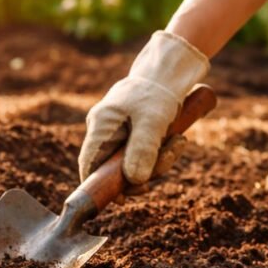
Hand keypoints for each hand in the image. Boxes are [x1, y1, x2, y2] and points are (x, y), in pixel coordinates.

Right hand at [79, 30, 208, 184]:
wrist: (170, 70)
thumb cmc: (159, 92)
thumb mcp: (153, 122)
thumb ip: (142, 151)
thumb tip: (135, 182)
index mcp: (101, 125)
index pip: (89, 165)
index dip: (100, 186)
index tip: (123, 197)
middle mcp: (105, 130)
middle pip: (115, 168)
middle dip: (144, 172)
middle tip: (168, 159)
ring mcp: (119, 132)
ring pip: (133, 163)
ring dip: (159, 161)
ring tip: (179, 142)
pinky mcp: (134, 133)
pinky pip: (144, 154)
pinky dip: (162, 153)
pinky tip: (177, 140)